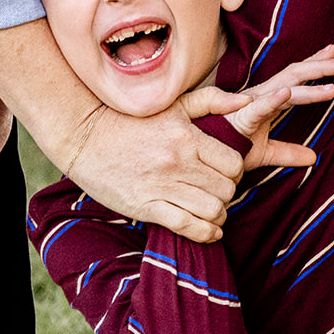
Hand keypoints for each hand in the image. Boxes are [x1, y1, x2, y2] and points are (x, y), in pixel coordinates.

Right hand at [62, 91, 255, 241]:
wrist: (85, 136)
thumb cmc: (133, 119)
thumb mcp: (174, 104)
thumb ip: (213, 100)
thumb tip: (248, 100)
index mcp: (188, 137)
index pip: (234, 163)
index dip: (236, 172)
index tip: (226, 173)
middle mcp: (178, 162)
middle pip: (226, 189)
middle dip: (228, 194)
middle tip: (219, 192)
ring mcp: (161, 186)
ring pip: (211, 210)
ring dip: (218, 215)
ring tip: (213, 211)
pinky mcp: (145, 206)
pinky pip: (186, 226)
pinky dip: (205, 233)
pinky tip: (209, 231)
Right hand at [229, 45, 333, 167]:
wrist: (200, 159)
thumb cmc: (226, 149)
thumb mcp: (265, 152)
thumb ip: (288, 152)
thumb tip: (313, 157)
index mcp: (266, 101)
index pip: (295, 80)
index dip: (315, 67)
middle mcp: (260, 97)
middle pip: (294, 76)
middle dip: (320, 67)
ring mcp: (250, 105)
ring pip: (284, 89)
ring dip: (309, 85)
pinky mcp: (240, 118)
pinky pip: (259, 108)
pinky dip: (273, 99)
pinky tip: (287, 93)